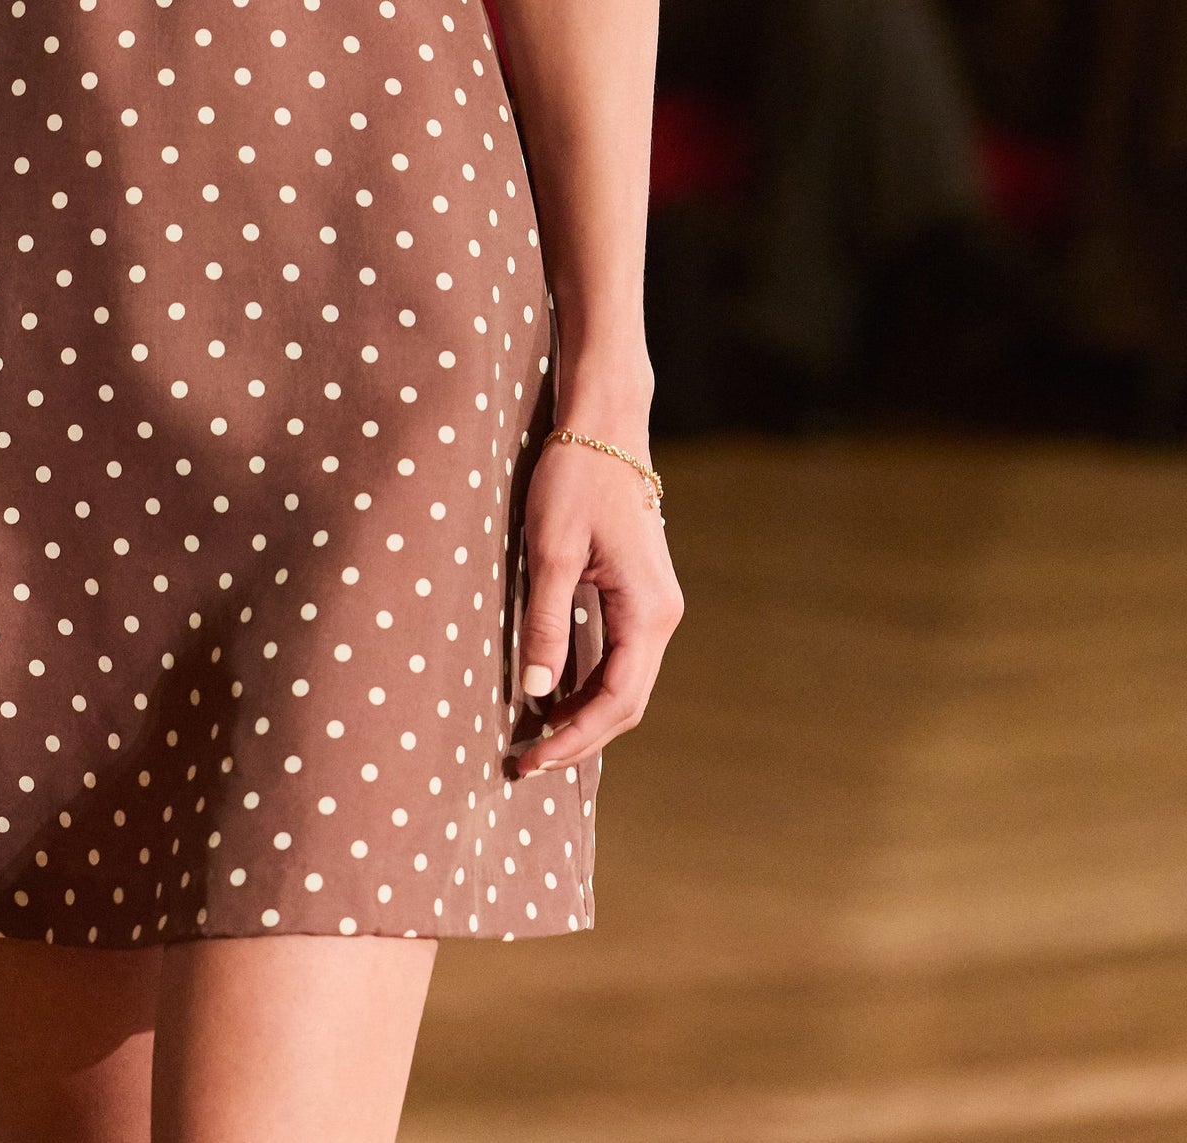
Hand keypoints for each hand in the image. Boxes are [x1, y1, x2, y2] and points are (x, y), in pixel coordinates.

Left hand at [508, 434, 681, 784]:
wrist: (604, 426)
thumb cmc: (575, 480)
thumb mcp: (551, 551)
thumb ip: (547, 622)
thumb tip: (537, 690)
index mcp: (647, 611)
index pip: (616, 701)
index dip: (574, 739)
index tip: (530, 760)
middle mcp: (661, 615)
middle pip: (626, 702)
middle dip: (578, 737)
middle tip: (525, 761)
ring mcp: (655, 605)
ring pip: (625, 683)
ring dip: (584, 715)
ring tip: (534, 738)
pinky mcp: (640, 594)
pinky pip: (620, 657)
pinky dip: (590, 684)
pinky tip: (555, 696)